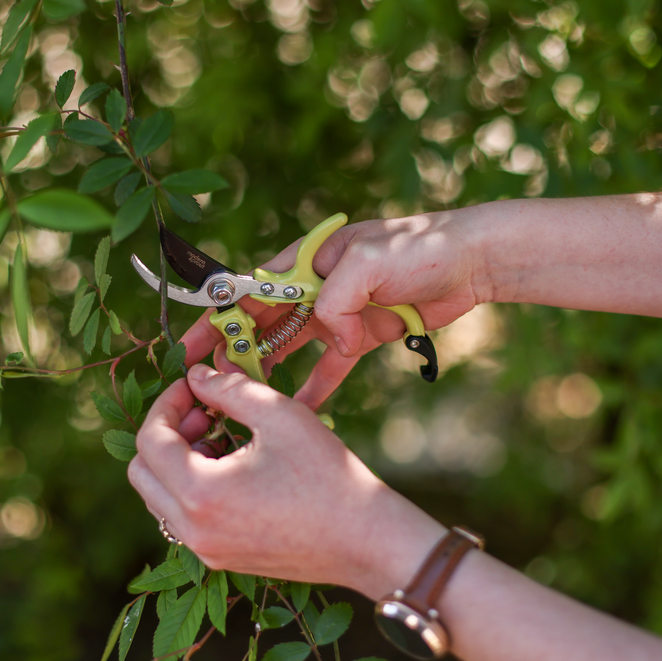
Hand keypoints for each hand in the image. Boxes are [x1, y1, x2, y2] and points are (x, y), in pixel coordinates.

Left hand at [127, 365, 443, 592]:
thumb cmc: (327, 475)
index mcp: (199, 493)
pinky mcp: (222, 558)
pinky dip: (195, 487)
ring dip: (178, 461)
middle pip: (142, 473)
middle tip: (206, 413)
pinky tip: (235, 468)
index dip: (166, 404)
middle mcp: (192, 529)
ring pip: (160, 498)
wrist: (366, 540)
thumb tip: (197, 376)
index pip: (149, 441)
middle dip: (166, 434)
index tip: (193, 386)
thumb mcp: (279, 415)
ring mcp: (206, 549)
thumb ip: (229, 389)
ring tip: (223, 437)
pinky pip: (185, 518)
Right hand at [180, 209, 492, 407]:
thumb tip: (330, 337)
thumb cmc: (420, 249)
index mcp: (306, 260)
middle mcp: (315, 285)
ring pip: (289, 346)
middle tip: (209, 387)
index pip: (248, 291)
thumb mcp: (369, 263)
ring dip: (267, 371)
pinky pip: (331, 366)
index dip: (217, 320)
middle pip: (261, 322)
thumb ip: (335, 299)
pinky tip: (299, 411)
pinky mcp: (363, 335)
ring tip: (242, 402)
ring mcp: (338, 311)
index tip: (190, 349)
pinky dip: (315, 387)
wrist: (472, 261)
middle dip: (234, 352)